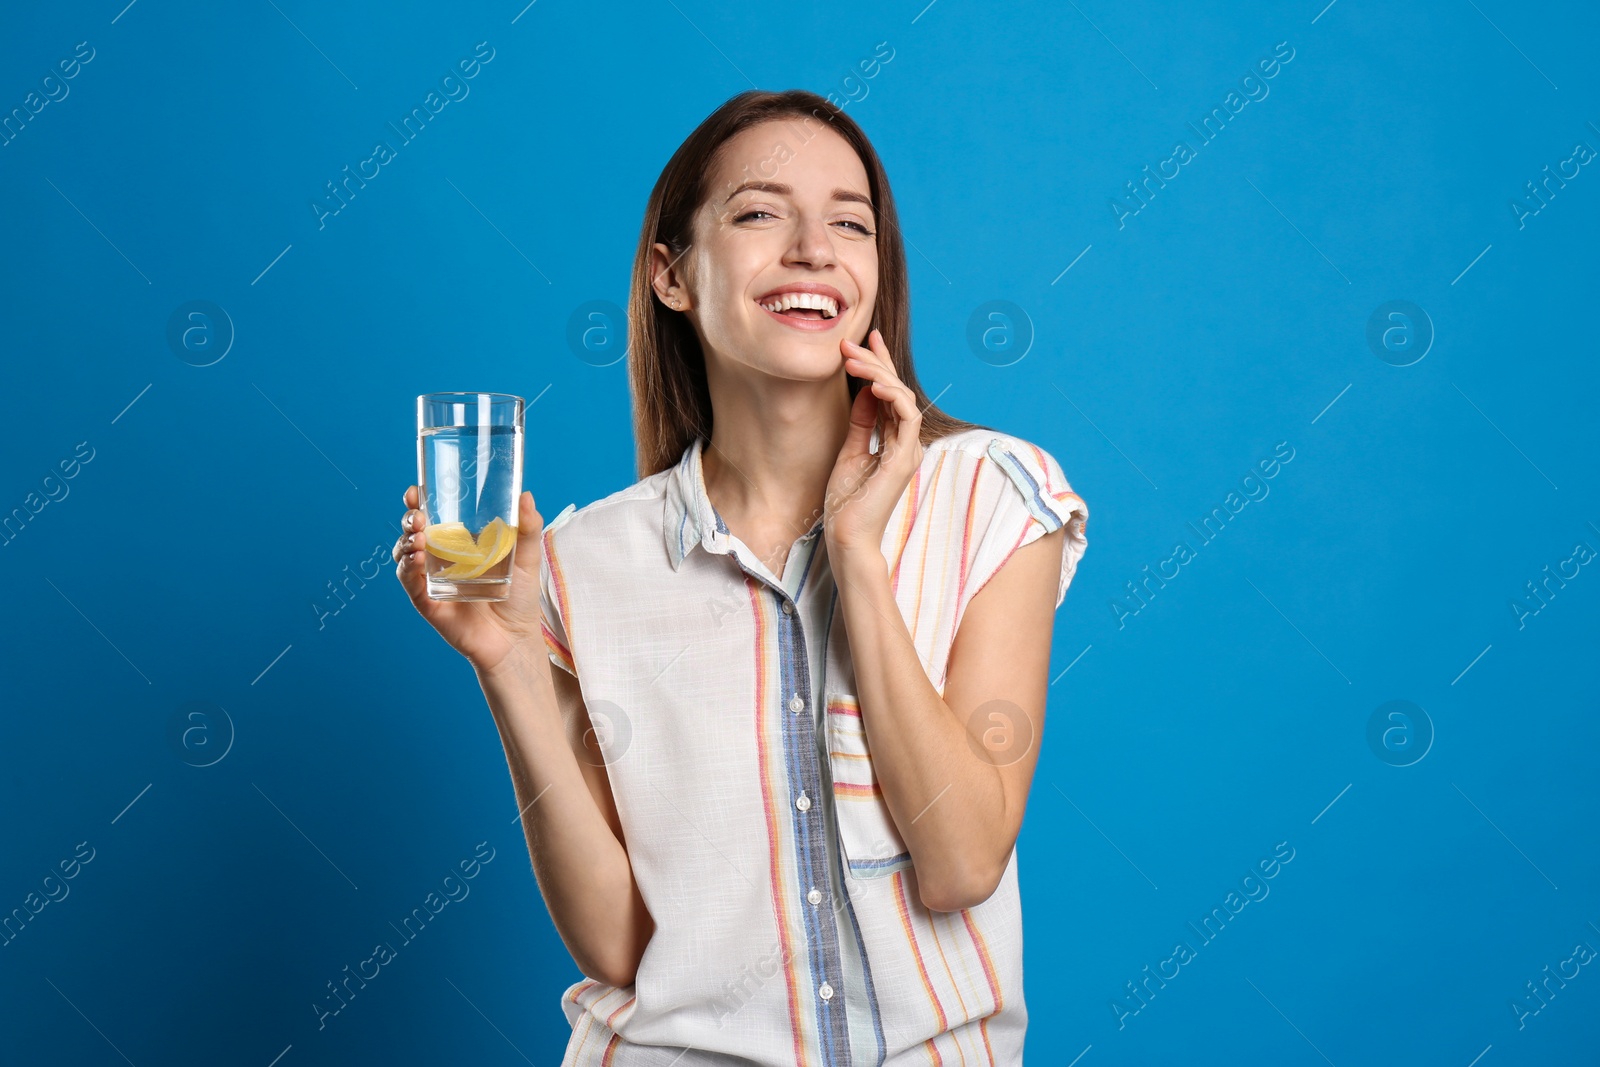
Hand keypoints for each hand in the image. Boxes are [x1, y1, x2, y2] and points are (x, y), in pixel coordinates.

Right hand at [393, 486, 546, 675]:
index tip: (417, 491)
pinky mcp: (427, 601)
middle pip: (413, 531)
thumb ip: (527, 528)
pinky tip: (416, 558)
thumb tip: (526, 495)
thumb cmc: (520, 597)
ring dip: (405, 541)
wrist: (515, 638)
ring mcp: (431, 579)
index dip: (420, 503)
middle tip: (417, 514)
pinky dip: (406, 567)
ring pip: (404, 553)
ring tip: (419, 536)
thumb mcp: (527, 558)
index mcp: (459, 543)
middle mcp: (440, 558)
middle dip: (410, 518)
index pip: (433, 516)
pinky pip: (408, 581)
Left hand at [826, 328, 923, 558]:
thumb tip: (866, 391)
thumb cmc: (847, 503)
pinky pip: (906, 419)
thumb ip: (862, 423)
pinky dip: (894, 398)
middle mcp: (906, 443)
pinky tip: (876, 385)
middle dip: (874, 363)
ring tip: (854, 360)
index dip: (880, 365)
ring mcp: (908, 451)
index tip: (866, 339)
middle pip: (897, 391)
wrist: (847, 536)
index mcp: (894, 442)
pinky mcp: (904, 460)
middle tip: (849, 344)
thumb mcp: (850, 452)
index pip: (890, 395)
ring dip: (878, 374)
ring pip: (902, 398)